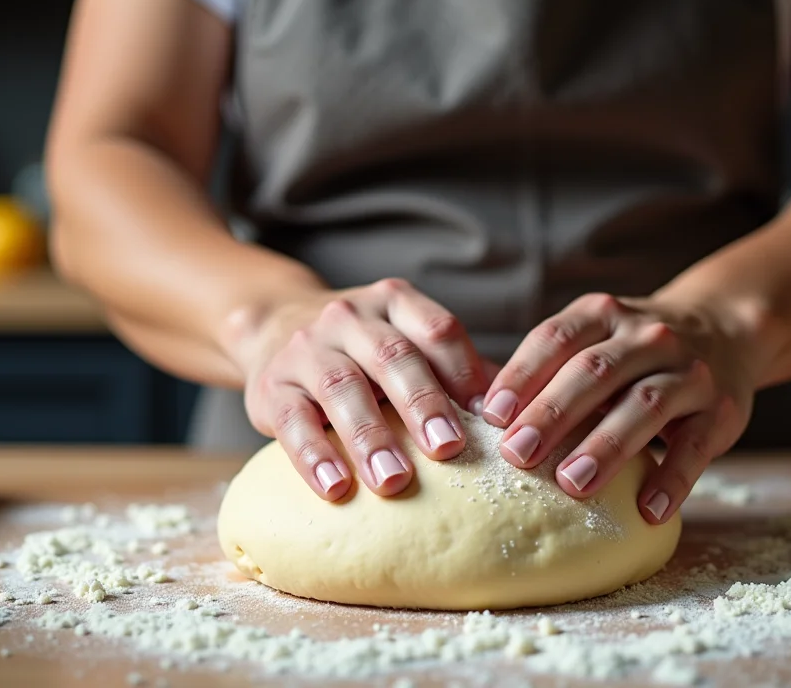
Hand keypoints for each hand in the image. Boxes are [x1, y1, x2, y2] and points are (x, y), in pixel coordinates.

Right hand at [227, 278, 491, 500]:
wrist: (272, 325)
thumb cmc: (362, 351)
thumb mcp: (403, 342)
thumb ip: (453, 372)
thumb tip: (520, 417)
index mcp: (394, 302)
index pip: (436, 330)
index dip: (464, 371)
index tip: (489, 417)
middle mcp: (349, 317)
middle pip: (392, 356)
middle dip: (422, 404)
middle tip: (449, 449)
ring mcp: (306, 349)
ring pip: (341, 386)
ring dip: (370, 436)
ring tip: (394, 481)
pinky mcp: (271, 387)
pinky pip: (292, 421)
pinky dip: (314, 456)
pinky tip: (336, 488)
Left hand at [480, 293, 759, 523]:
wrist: (725, 331)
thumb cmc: (631, 353)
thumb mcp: (593, 341)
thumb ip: (545, 370)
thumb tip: (468, 412)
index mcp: (602, 315)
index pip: (555, 338)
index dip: (522, 375)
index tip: (490, 414)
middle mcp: (647, 336)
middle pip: (595, 371)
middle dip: (553, 412)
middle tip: (517, 454)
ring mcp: (688, 370)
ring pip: (644, 405)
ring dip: (605, 446)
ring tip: (572, 484)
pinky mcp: (721, 409)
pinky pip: (696, 447)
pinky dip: (671, 479)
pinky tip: (647, 511)